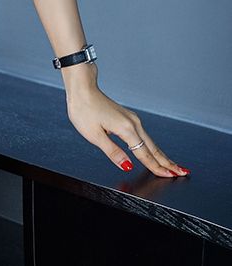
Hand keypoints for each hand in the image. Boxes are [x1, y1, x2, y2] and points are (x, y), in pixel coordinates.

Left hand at [65, 81, 189, 177]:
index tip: (169, 176)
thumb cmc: (84, 110)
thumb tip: (126, 166)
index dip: (156, 167)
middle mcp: (134, 123)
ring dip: (162, 155)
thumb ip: (112, 152)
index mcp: (126, 129)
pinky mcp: (128, 118)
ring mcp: (133, 120)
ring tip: (172, 165)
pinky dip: (152, 146)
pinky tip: (154, 151)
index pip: (144, 154)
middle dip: (167, 162)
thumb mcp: (94, 136)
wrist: (82, 90)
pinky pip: (144, 136)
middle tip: (182, 172)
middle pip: (153, 148)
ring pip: (151, 142)